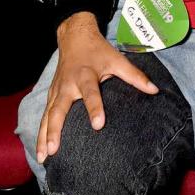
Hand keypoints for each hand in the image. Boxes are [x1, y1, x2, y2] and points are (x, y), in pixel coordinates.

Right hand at [36, 13, 158, 161]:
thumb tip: (154, 90)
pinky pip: (44, 116)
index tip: (98, 125)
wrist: (74, 37)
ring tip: (42, 157)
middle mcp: (68, 84)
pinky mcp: (50, 95)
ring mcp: (56, 90)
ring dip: (43, 136)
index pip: (90, 93)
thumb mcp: (117, 60)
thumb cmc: (98, 51)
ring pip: (47, 115)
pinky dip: (40, 132)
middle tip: (54, 148)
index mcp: (85, 75)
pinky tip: (40, 151)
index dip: (94, 108)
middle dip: (55, 129)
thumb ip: (135, 76)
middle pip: (59, 108)